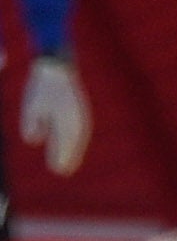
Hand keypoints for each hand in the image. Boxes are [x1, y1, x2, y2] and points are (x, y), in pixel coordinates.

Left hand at [20, 53, 85, 175]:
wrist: (56, 69)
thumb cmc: (42, 87)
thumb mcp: (32, 104)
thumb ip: (32, 123)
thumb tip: (32, 141)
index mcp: (66, 118)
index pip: (64, 144)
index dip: (60, 157)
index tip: (56, 170)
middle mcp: (77, 121)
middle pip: (73, 145)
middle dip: (67, 157)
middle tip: (61, 171)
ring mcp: (81, 118)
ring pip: (77, 140)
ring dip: (72, 152)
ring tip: (68, 165)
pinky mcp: (80, 115)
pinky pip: (79, 133)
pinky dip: (74, 143)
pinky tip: (70, 148)